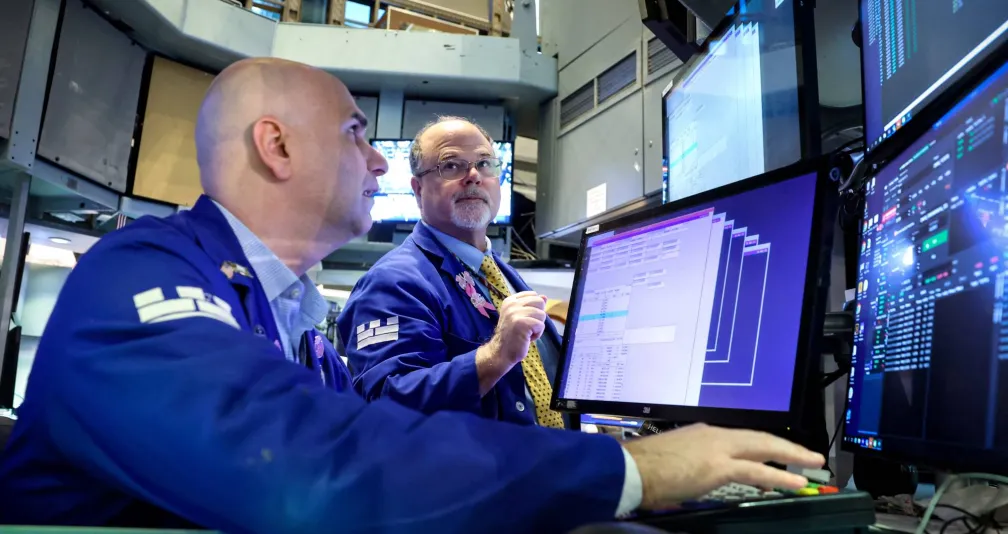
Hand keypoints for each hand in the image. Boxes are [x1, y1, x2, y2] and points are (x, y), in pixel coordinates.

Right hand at [492, 291, 547, 364]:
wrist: (501, 352)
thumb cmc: (513, 335)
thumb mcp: (521, 316)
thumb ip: (532, 305)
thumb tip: (544, 297)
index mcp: (510, 300)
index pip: (534, 294)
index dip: (535, 307)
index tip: (524, 318)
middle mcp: (512, 304)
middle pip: (540, 302)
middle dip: (538, 316)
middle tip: (527, 326)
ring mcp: (516, 313)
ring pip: (542, 314)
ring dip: (537, 327)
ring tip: (526, 333)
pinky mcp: (523, 323)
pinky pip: (541, 325)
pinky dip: (537, 334)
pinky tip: (527, 337)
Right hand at [623, 423, 824, 509]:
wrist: (629, 468)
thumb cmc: (641, 467)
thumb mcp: (672, 458)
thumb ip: (690, 463)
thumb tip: (695, 477)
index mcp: (701, 433)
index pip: (740, 438)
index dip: (762, 445)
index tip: (777, 451)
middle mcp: (713, 435)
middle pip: (759, 438)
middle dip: (786, 446)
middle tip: (810, 454)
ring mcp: (717, 449)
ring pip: (763, 449)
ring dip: (791, 457)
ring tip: (812, 463)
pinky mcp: (718, 467)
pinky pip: (757, 470)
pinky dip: (780, 476)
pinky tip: (797, 483)